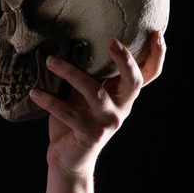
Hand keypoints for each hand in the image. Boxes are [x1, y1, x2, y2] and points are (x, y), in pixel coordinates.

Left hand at [29, 31, 165, 176]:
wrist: (68, 159)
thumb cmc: (76, 119)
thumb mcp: (86, 94)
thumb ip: (90, 74)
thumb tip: (72, 40)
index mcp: (124, 95)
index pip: (150, 74)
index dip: (158, 55)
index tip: (157, 33)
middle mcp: (122, 108)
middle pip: (134, 80)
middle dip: (125, 59)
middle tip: (111, 41)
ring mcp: (108, 122)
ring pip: (94, 92)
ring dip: (70, 73)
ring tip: (50, 61)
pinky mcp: (90, 134)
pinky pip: (67, 113)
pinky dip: (49, 101)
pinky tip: (35, 93)